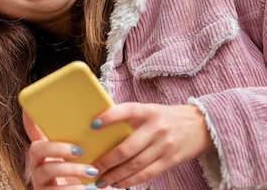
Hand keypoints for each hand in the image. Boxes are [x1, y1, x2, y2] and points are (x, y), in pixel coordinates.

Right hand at [24, 111, 100, 189]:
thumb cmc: (79, 176)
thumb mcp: (77, 158)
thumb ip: (79, 142)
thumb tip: (96, 121)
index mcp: (45, 150)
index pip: (32, 131)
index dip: (29, 119)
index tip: (28, 107)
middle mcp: (37, 163)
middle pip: (36, 149)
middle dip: (57, 148)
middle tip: (79, 150)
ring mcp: (40, 180)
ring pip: (48, 170)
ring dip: (72, 169)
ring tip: (92, 171)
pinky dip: (74, 189)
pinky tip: (89, 187)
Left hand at [92, 103, 215, 187]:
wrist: (201, 126)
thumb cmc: (166, 117)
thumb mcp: (150, 110)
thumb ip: (130, 118)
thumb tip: (99, 129)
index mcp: (148, 111)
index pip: (127, 111)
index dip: (110, 117)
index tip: (93, 125)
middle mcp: (156, 129)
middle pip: (127, 148)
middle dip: (106, 161)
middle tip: (92, 168)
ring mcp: (164, 146)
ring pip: (135, 165)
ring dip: (115, 176)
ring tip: (101, 181)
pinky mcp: (171, 161)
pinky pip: (147, 174)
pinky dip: (130, 181)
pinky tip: (118, 184)